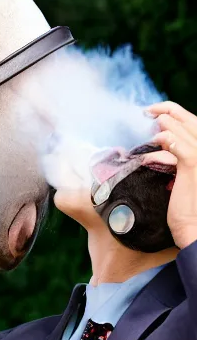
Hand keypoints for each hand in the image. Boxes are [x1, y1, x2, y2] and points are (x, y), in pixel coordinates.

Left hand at [148, 101, 196, 248]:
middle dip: (166, 110)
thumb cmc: (187, 204)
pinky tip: (153, 142)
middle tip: (146, 111)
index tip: (154, 111)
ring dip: (162, 125)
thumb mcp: (184, 174)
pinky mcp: (193, 166)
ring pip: (181, 129)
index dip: (174, 112)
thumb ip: (178, 155)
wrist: (194, 229)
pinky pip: (176, 144)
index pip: (194, 122)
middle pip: (190, 120)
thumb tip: (160, 137)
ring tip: (148, 127)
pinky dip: (164, 139)